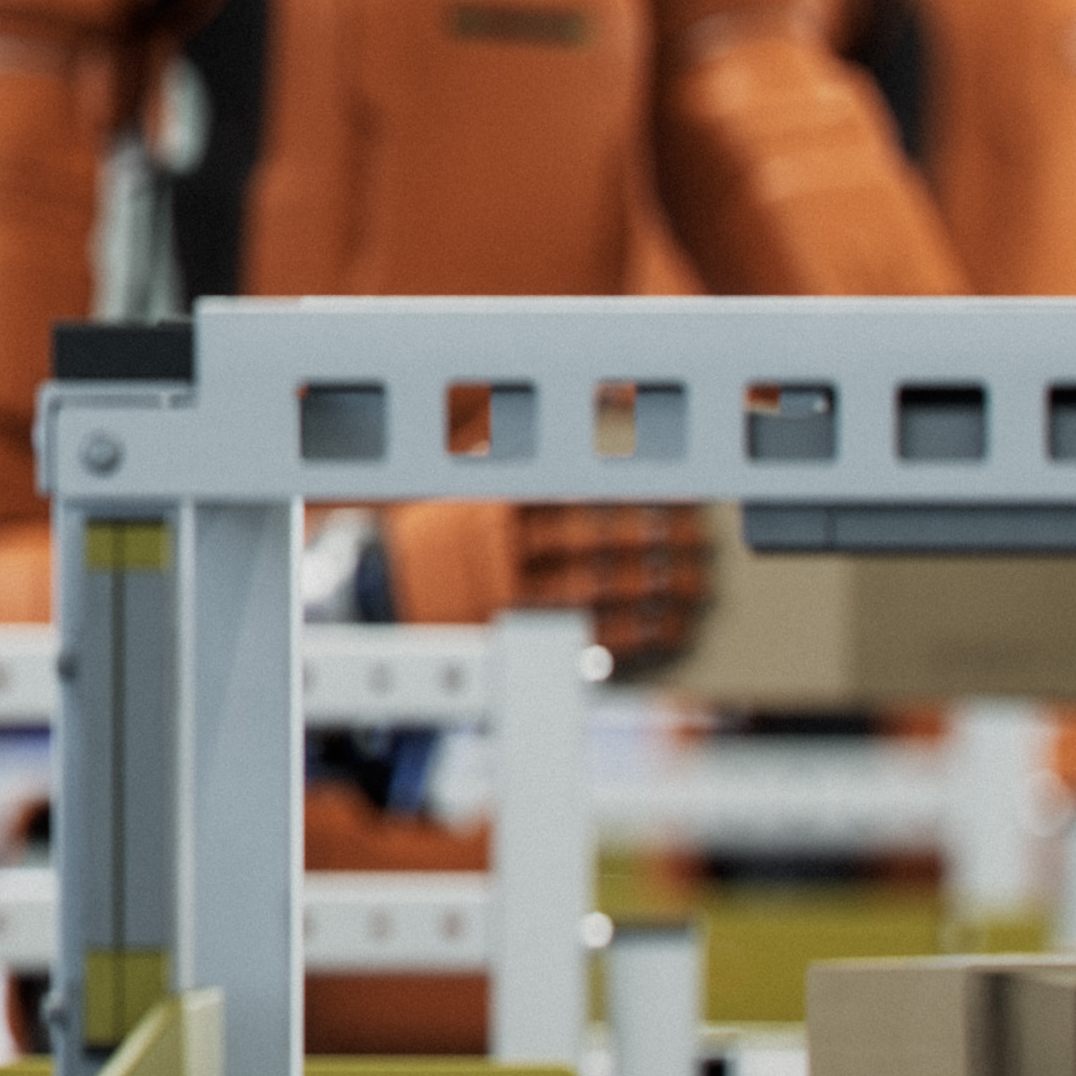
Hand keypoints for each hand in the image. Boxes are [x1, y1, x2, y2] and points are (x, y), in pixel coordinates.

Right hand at [376, 498, 711, 673]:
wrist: (377, 593)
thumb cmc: (436, 535)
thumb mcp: (468, 486)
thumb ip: (524, 469)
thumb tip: (597, 441)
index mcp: (492, 496)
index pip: (580, 488)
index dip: (635, 491)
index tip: (677, 494)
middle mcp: (500, 543)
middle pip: (596, 537)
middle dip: (654, 538)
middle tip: (697, 540)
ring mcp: (507, 592)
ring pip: (598, 587)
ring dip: (655, 586)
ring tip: (695, 583)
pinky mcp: (513, 634)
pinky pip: (585, 634)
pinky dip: (633, 632)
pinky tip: (667, 628)